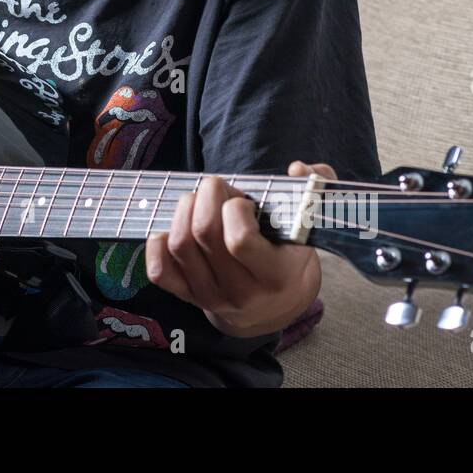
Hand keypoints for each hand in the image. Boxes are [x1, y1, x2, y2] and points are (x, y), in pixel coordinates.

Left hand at [145, 161, 336, 338]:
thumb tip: (297, 168)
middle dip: (206, 197)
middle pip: (204, 234)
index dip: (235, 209)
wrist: (275, 304)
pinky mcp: (188, 298)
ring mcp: (212, 297)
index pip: (239, 240)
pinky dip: (157, 243)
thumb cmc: (289, 252)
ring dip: (183, 210)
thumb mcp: (311, 222)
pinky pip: (160, 272)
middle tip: (217, 189)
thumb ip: (314, 187)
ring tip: (199, 201)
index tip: (244, 201)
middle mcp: (242, 292)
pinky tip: (175, 226)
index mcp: (276, 275)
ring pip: (180, 245)